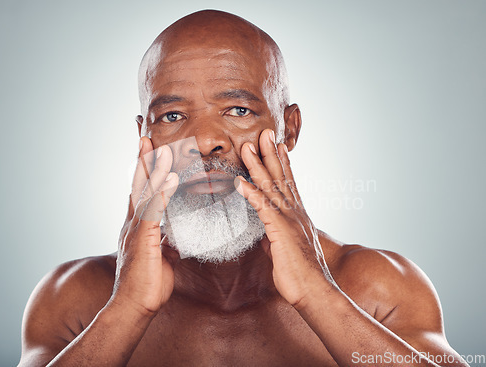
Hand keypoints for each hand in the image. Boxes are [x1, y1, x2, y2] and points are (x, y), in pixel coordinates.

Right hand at [110, 137, 178, 316]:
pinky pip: (154, 211)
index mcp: (139, 225)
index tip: (147, 148)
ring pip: (144, 191)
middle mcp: (133, 222)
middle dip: (141, 157)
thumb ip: (165, 243)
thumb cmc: (148, 284)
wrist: (134, 307)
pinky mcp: (143, 238)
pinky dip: (162, 192)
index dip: (144, 169)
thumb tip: (174, 239)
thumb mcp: (161, 257)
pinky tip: (171, 178)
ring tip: (158, 145)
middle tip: (143, 132)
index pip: (141, 190)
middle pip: (137, 183)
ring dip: (152, 167)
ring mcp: (136, 229)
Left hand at [235, 129, 333, 308]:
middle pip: (281, 177)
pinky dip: (251, 193)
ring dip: (257, 166)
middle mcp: (296, 212)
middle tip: (263, 133)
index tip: (277, 145)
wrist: (315, 292)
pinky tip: (240, 182)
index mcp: (298, 215)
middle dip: (270, 153)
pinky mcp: (281, 231)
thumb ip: (275, 237)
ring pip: (271, 187)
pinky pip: (263, 208)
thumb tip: (264, 234)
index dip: (282, 162)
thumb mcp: (286, 250)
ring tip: (247, 147)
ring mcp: (289, 220)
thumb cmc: (301, 275)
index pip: (289, 183)